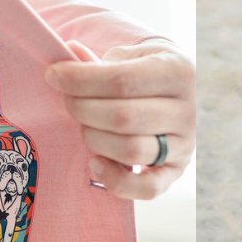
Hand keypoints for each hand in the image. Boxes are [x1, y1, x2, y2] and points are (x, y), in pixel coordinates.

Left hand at [44, 39, 195, 199]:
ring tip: (84, 126)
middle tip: (67, 101)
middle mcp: (187, 109)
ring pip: (132, 151)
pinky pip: (147, 188)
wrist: (172, 93)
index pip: (122, 80)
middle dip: (83, 109)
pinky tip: (94, 163)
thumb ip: (97, 61)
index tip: (53, 75)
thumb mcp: (127, 56)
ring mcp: (185, 143)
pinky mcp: (176, 171)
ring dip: (94, 139)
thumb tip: (69, 53)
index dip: (81, 80)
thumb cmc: (141, 71)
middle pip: (123, 117)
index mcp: (178, 70)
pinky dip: (115, 180)